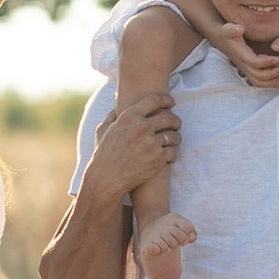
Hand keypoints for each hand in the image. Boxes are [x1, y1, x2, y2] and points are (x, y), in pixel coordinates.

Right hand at [86, 83, 182, 205]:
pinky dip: (173, 154)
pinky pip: (173, 152)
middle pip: (169, 117)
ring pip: (174, 136)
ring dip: (176, 138)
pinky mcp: (158, 159)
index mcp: (129, 117)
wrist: (106, 178)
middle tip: (175, 124)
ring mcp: (151, 143)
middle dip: (175, 120)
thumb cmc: (104, 153)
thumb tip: (117, 107)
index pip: (155, 100)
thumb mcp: (103, 130)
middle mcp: (141, 127)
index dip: (166, 99)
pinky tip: (169, 156)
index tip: (171, 103)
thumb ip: (112, 116)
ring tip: (173, 141)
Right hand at [217, 24, 278, 89]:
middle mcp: (243, 65)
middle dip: (270, 74)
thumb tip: (240, 29)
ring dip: (270, 82)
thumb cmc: (228, 33)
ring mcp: (245, 69)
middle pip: (257, 75)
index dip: (265, 62)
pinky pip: (258, 81)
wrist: (222, 39)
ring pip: (258, 81)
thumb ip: (233, 29)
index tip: (277, 58)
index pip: (254, 62)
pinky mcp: (248, 70)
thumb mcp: (228, 29)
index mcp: (242, 55)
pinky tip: (278, 80)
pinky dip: (268, 83)